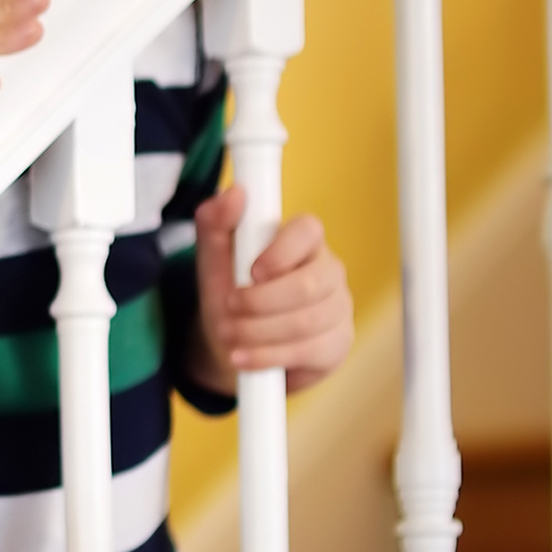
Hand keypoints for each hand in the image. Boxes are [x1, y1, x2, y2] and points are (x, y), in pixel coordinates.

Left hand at [190, 186, 353, 392]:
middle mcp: (328, 272)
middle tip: (228, 307)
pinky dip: (267, 356)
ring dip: (257, 332)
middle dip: (260, 302)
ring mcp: (338, 309)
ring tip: (228, 335)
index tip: (252, 271)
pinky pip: (309, 352)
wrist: (235, 344)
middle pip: (310, 284)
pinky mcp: (337, 344)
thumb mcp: (213, 260)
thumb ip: (215, 223)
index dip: (283, 250)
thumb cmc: (229, 292)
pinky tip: (243, 358)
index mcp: (302, 241)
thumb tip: (233, 193)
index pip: (309, 230)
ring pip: (307, 322)